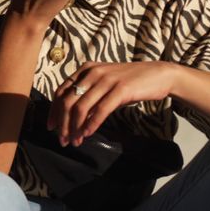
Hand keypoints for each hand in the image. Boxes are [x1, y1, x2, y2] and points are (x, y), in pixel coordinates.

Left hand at [47, 61, 177, 145]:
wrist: (157, 74)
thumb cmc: (129, 82)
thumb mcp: (104, 83)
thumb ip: (88, 95)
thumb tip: (72, 118)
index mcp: (85, 69)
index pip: (61, 91)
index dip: (54, 111)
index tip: (51, 127)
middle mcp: (92, 72)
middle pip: (68, 101)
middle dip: (63, 124)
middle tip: (63, 140)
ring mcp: (106, 80)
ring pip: (81, 107)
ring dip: (76, 127)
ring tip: (75, 141)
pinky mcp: (120, 89)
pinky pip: (101, 109)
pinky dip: (92, 124)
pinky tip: (88, 134)